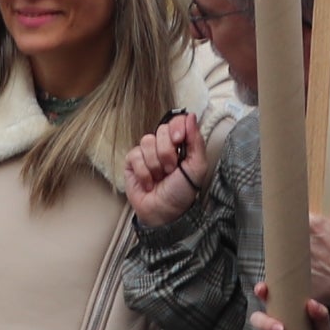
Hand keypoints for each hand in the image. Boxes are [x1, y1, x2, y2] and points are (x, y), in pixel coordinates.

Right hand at [123, 114, 211, 229]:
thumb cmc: (182, 191)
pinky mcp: (132, 163)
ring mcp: (146, 153)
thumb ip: (196, 141)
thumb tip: (191, 116)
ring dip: (156, 164)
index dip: (176, 128)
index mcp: (180, 144)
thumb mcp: (197, 167)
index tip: (178, 140)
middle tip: (171, 170)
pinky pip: (135, 155)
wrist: (165, 212)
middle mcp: (162, 146)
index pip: (176, 121)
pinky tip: (149, 182)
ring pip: (147, 141)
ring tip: (160, 177)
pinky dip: (144, 172)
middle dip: (167, 152)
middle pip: (161, 130)